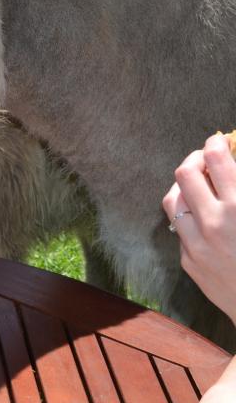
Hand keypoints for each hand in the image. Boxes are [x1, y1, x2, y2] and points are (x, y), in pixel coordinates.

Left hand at [163, 134, 235, 321]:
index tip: (218, 140)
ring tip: (198, 184)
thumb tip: (233, 164)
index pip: (217, 160)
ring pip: (173, 200)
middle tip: (204, 158)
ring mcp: (197, 244)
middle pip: (185, 174)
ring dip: (184, 187)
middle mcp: (215, 223)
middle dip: (194, 159)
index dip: (215, 143)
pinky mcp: (189, 262)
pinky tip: (203, 218)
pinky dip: (190, 217)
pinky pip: (181, 230)